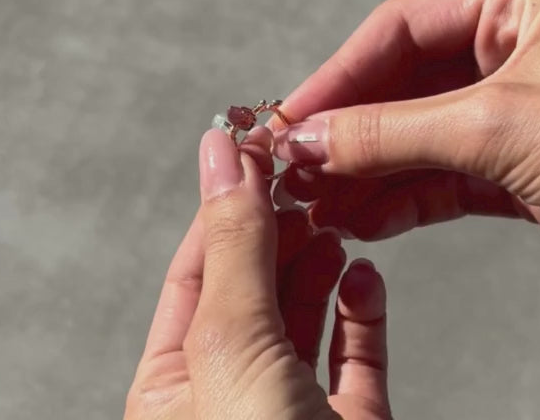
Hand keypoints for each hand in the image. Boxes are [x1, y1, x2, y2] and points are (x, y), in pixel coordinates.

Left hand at [126, 127, 390, 419]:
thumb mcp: (232, 344)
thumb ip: (235, 247)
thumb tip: (222, 157)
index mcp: (175, 386)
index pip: (196, 270)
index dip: (225, 203)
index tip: (255, 147)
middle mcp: (233, 390)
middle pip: (255, 283)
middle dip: (280, 229)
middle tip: (302, 180)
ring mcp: (294, 403)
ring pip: (306, 310)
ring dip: (322, 260)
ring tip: (332, 222)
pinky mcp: (353, 416)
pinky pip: (357, 346)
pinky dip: (362, 304)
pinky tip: (364, 276)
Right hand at [272, 0, 539, 321]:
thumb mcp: (495, 127)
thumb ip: (392, 131)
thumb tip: (312, 139)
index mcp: (520, 7)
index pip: (403, 27)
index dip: (342, 72)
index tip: (295, 115)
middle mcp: (517, 53)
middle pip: (406, 83)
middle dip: (351, 126)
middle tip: (296, 162)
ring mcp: (520, 113)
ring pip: (421, 134)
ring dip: (369, 167)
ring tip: (318, 199)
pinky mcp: (526, 171)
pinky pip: (446, 177)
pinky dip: (403, 197)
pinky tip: (363, 218)